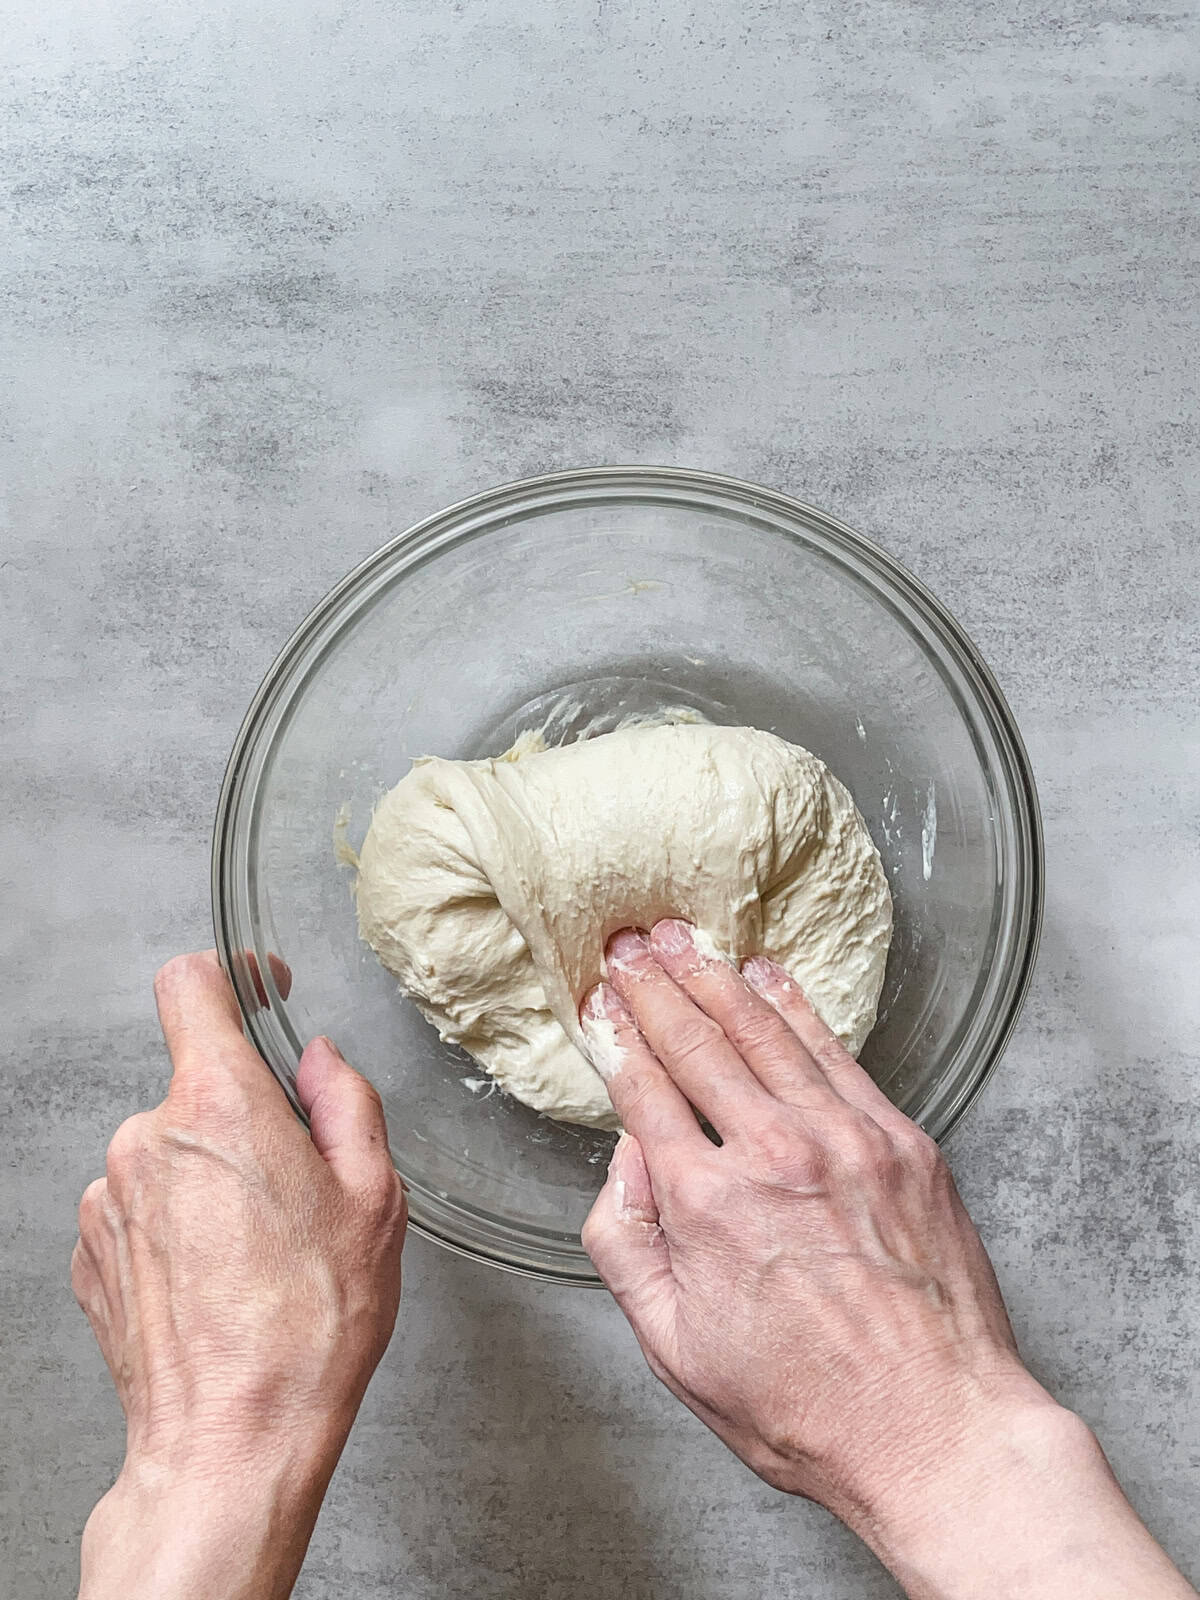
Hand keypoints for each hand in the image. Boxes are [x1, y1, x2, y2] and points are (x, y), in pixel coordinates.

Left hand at [73, 951, 406, 1599]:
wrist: (230, 1444)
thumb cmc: (307, 1330)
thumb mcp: (373, 1199)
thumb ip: (346, 1103)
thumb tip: (317, 1064)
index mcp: (219, 1107)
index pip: (192, 985)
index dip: (232, 974)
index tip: (258, 989)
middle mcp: (146, 1140)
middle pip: (197, 1086)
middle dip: (245, 1117)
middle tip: (295, 1188)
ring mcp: (107, 1198)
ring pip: (169, 1150)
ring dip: (210, 1177)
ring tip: (257, 1254)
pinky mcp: (89, 1252)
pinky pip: (139, 1204)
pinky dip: (177, 1223)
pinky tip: (219, 1281)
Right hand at [581, 921, 1197, 1599]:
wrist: (936, 1428)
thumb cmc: (805, 1406)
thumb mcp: (675, 1350)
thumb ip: (626, 1245)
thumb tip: (623, 1158)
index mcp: (707, 1205)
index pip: (646, 1091)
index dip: (618, 1037)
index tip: (602, 1004)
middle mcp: (773, 1155)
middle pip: (699, 1045)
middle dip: (657, 988)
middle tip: (631, 948)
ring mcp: (845, 1140)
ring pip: (767, 1034)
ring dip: (718, 979)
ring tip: (684, 942)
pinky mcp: (902, 1143)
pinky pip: (837, 1054)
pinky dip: (798, 1008)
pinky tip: (771, 979)